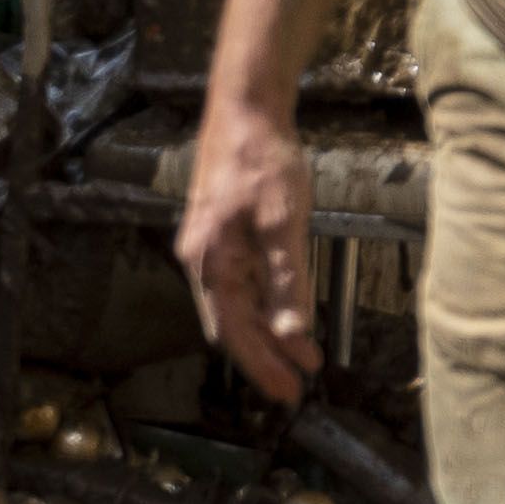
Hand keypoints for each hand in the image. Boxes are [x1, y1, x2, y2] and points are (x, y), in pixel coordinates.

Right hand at [178, 98, 320, 405]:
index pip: (237, 333)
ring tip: (302, 355)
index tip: (289, 392)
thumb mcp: (283, 220)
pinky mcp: (221, 234)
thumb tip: (290, 331)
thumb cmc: (263, 162)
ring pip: (237, 306)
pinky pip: (241, 283)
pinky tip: (285, 311)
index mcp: (212, 264)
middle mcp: (202, 262)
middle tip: (298, 382)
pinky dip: (264, 304)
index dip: (263, 365)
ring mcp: (209, 248)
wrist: (244, 111)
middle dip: (265, 356)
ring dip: (268, 332)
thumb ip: (287, 278)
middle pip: (234, 325)